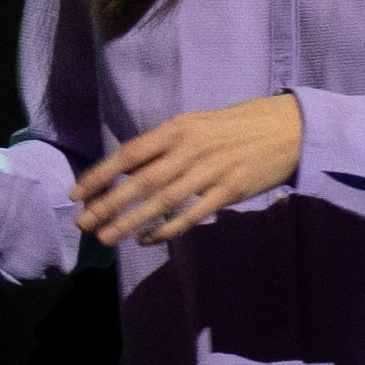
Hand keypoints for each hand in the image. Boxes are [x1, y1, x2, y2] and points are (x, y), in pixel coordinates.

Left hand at [67, 91, 312, 247]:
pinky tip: (148, 240)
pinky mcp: (231, 190)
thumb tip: (125, 171)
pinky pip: (193, 214)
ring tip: (107, 238)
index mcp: (176, 129)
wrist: (288, 128)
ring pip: (163, 201)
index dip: (100, 175)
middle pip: (141, 181)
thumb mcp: (193, 125)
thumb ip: (161, 146)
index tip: (77, 193)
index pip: (128, 154)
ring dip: (132, 221)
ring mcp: (211, 171)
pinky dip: (168, 229)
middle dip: (108, 204)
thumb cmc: (233, 127)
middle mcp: (190, 149)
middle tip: (83, 223)